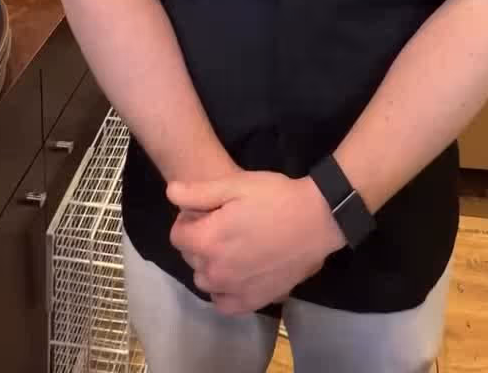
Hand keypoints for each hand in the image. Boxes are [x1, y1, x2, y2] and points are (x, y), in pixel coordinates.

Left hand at [167, 170, 345, 314]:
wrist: (317, 219)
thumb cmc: (275, 197)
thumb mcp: (236, 184)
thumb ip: (198, 192)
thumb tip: (170, 193)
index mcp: (208, 240)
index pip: (177, 235)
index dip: (189, 219)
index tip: (207, 210)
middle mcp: (216, 271)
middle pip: (190, 257)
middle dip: (199, 240)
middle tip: (224, 223)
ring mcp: (235, 289)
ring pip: (205, 280)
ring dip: (210, 264)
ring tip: (233, 246)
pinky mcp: (254, 301)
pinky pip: (223, 303)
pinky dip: (224, 290)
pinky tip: (237, 273)